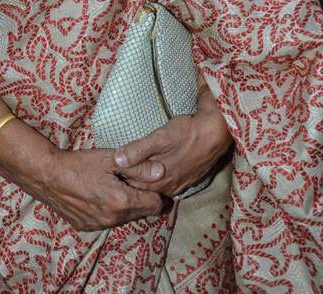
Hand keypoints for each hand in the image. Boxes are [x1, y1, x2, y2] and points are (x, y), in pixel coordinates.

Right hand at [41, 147, 165, 230]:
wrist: (49, 176)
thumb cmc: (81, 164)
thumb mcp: (111, 160)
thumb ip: (139, 168)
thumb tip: (162, 172)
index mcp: (122, 201)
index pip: (155, 205)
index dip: (155, 192)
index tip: (148, 180)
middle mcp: (114, 219)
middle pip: (141, 212)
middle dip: (141, 198)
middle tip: (130, 179)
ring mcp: (100, 225)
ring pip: (125, 217)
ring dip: (125, 204)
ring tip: (113, 184)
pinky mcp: (88, 227)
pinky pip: (108, 220)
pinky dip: (109, 209)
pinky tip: (99, 193)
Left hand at [112, 91, 232, 197]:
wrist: (215, 133)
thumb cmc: (186, 133)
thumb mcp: (159, 138)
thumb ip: (138, 150)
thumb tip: (117, 160)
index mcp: (157, 180)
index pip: (130, 184)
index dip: (118, 175)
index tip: (107, 167)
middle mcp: (167, 188)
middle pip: (141, 189)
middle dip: (128, 180)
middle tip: (114, 170)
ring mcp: (178, 186)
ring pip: (153, 188)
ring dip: (141, 181)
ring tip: (130, 170)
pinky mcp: (186, 181)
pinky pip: (165, 186)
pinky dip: (155, 181)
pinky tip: (152, 172)